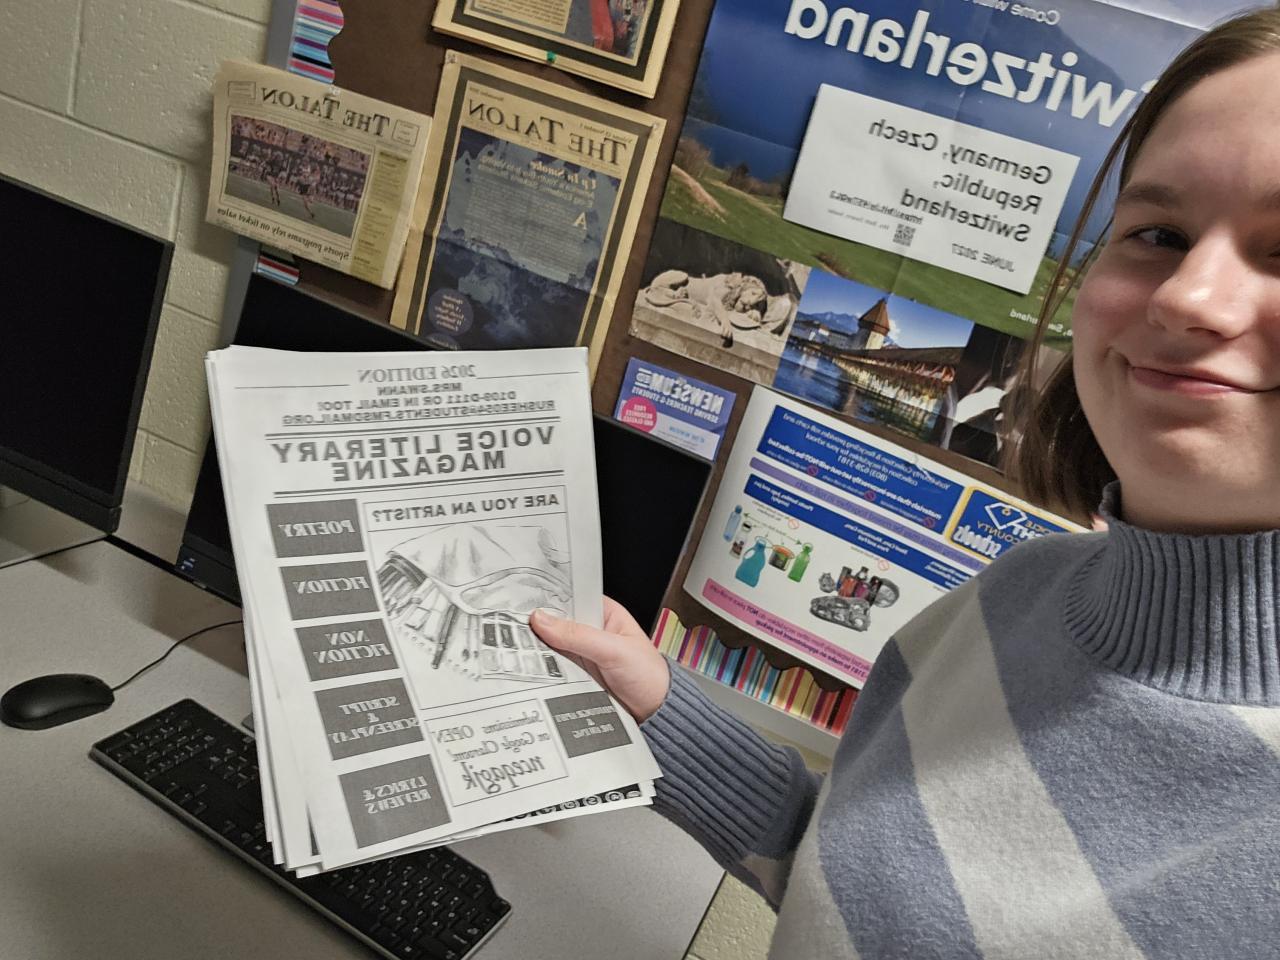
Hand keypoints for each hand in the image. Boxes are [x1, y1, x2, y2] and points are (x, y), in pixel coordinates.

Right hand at [530, 597, 670, 721]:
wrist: (656, 713)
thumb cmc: (649, 676)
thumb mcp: (614, 650)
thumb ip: (579, 635)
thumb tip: (543, 620)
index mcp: (605, 613)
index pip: (571, 598)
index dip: (549, 600)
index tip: (524, 602)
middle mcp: (592, 631)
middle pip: (558, 624)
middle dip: (539, 627)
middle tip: (515, 627)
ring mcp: (584, 654)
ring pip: (554, 647)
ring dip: (540, 650)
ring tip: (517, 648)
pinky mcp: (578, 676)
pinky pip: (556, 670)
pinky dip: (545, 671)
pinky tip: (530, 669)